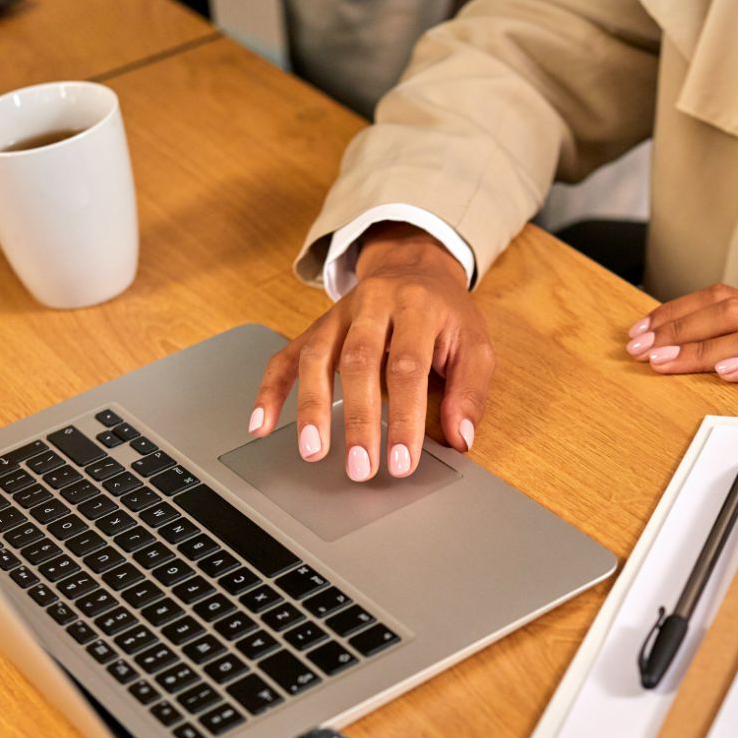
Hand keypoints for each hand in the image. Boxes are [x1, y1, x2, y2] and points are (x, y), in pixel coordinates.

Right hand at [250, 223, 494, 478]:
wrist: (416, 268)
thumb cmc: (447, 317)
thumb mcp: (475, 346)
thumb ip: (469, 392)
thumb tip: (460, 439)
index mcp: (417, 307)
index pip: (407, 368)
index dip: (404, 418)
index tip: (401, 462)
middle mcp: (374, 305)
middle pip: (358, 362)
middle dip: (358, 420)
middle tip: (359, 468)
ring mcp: (339, 314)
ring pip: (317, 357)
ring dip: (311, 408)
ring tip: (313, 452)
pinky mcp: (316, 327)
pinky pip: (286, 356)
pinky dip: (270, 390)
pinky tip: (261, 424)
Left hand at [624, 283, 737, 422]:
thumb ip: (721, 361)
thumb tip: (664, 360)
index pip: (718, 299)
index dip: (675, 312)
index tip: (639, 331)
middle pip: (728, 309)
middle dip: (678, 328)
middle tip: (642, 348)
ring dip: (700, 348)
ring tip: (667, 362)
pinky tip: (723, 373)